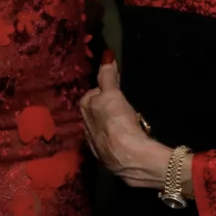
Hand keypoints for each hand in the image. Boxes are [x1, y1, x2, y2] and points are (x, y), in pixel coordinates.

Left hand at [79, 59, 172, 187]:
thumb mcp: (113, 93)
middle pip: (98, 111)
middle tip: (127, 110)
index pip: (94, 93)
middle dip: (110, 109)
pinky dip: (119, 141)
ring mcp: (95, 145)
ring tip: (132, 125)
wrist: (130, 157)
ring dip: (114, 126)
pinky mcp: (106, 159)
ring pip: (104, 128)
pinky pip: (112, 145)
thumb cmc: (118, 121)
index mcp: (84, 109)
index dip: (108, 92)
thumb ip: (108, 75)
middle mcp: (85, 127)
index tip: (119, 93)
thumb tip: (107, 55)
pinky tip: (131, 141)